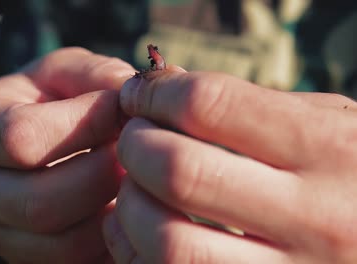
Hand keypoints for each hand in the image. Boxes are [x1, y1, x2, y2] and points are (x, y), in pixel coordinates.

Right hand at [0, 47, 133, 262]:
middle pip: (41, 202)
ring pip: (64, 241)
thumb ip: (93, 75)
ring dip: (111, 208)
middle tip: (133, 151)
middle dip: (102, 175)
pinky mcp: (30, 256)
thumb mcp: (63, 73)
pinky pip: (79, 260)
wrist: (27, 144)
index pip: (20, 137)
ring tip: (132, 177)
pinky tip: (123, 203)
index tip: (118, 109)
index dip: (82, 123)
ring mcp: (2, 230)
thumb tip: (131, 95)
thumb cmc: (49, 101)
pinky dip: (112, 236)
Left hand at [103, 70, 356, 262]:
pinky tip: (139, 227)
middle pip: (179, 171)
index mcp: (328, 148)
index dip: (157, 93)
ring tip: (136, 186)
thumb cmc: (354, 166)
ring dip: (132, 206)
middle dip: (136, 145)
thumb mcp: (326, 122)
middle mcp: (312, 215)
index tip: (140, 95)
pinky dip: (136, 251)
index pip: (208, 105)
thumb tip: (159, 87)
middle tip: (135, 137)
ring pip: (169, 241)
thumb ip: (248, 105)